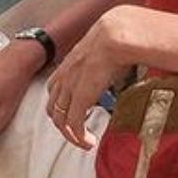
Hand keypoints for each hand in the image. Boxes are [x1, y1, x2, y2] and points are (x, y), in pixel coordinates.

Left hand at [43, 7, 139, 149]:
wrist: (115, 35)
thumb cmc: (116, 38)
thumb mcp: (106, 51)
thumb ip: (107, 60)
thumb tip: (123, 65)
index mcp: (69, 64)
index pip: (55, 89)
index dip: (61, 104)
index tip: (73, 113)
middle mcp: (65, 76)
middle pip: (53, 107)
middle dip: (63, 123)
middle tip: (77, 132)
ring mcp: (70, 88)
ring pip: (60, 119)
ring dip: (70, 134)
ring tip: (83, 141)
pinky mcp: (79, 99)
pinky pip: (74, 125)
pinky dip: (79, 137)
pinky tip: (89, 142)